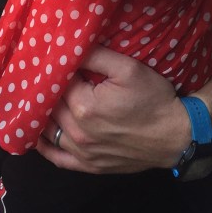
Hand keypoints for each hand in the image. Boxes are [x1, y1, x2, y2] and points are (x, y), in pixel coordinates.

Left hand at [36, 46, 190, 173]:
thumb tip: (70, 46)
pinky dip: (43, 147)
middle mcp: (78, 132)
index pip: (57, 82)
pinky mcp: (89, 166)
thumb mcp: (128, 68)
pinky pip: (57, 158)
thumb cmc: (154, 99)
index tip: (52, 58)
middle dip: (46, 89)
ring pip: (48, 132)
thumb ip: (97, 55)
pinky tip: (37, 135)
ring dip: (40, 115)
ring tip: (35, 99)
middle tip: (43, 74)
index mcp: (84, 106)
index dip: (55, 68)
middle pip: (50, 106)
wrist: (176, 136)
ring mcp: (82, 153)